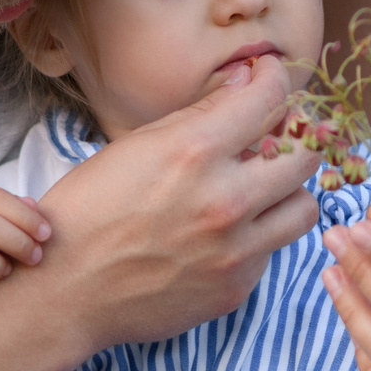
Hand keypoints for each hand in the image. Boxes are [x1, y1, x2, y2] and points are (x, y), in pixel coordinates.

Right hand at [22, 58, 320, 354]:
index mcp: (193, 152)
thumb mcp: (134, 146)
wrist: (63, 291)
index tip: (270, 78)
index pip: (270, 97)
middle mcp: (224, 201)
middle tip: (278, 133)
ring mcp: (235, 251)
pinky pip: (272, 250)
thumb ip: (199, 114)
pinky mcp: (236, 289)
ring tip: (259, 188)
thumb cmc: (88, 212)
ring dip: (287, 191)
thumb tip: (247, 81)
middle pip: (307, 153)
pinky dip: (257, 235)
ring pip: (305, 207)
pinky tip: (223, 233)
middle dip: (297, 135)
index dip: (276, 78)